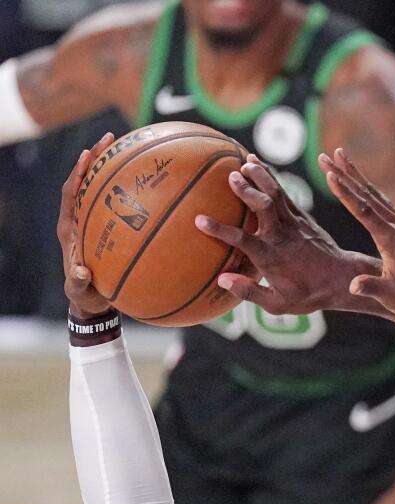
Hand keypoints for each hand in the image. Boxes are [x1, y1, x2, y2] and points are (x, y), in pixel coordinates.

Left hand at [60, 132, 116, 317]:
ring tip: (130, 147)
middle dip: (96, 157)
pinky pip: (120, 204)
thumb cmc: (86, 295)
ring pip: (103, 188)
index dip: (78, 174)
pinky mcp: (110, 228)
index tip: (88, 156)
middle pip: (86, 180)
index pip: (70, 193)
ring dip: (114, 167)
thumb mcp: (81, 291)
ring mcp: (96, 222)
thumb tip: (82, 272)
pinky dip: (132, 189)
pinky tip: (151, 181)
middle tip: (111, 138)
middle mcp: (80, 219)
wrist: (93, 300)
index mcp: (69, 228)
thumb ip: (79, 282)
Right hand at [194, 155, 378, 314]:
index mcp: (272, 257)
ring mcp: (294, 223)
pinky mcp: (302, 216)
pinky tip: (257, 164)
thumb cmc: (308, 294)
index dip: (221, 230)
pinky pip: (284, 192)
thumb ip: (250, 292)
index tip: (199, 220)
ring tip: (243, 161)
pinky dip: (271, 177)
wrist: (341, 279)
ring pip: (276, 194)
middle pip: (264, 207)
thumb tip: (221, 280)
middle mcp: (282, 236)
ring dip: (260, 176)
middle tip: (230, 177)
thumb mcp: (279, 304)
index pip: (243, 241)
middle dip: (247, 191)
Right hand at [320, 149, 394, 325]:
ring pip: (375, 195)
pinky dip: (367, 189)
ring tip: (340, 156)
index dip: (346, 193)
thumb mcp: (394, 298)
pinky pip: (383, 203)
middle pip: (367, 195)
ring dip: (356, 176)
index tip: (330, 174)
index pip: (364, 211)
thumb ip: (373, 288)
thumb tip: (354, 286)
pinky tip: (361, 183)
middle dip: (344, 174)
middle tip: (324, 156)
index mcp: (392, 240)